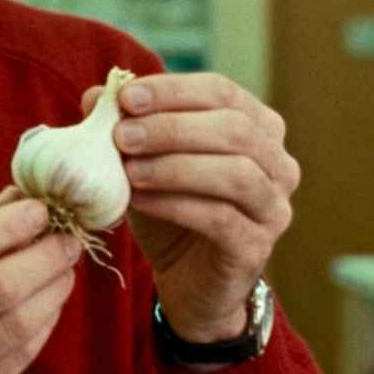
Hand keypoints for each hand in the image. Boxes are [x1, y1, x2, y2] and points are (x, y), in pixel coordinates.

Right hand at [0, 187, 81, 373]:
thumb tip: (18, 197)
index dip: (9, 225)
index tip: (40, 209)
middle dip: (45, 255)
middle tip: (68, 238)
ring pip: (18, 325)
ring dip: (53, 290)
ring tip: (65, 268)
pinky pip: (19, 358)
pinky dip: (44, 324)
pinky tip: (49, 304)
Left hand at [82, 72, 298, 343]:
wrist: (187, 282)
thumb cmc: (170, 211)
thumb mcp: (143, 162)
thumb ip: (125, 126)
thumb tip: (95, 94)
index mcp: (258, 127)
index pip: (222, 92)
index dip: (174, 91)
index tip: (126, 97)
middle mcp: (278, 163)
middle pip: (234, 129)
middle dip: (173, 128)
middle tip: (122, 135)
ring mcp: (274, 207)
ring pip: (236, 173)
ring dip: (175, 166)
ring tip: (128, 169)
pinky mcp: (257, 247)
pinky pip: (221, 218)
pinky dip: (175, 204)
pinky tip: (138, 200)